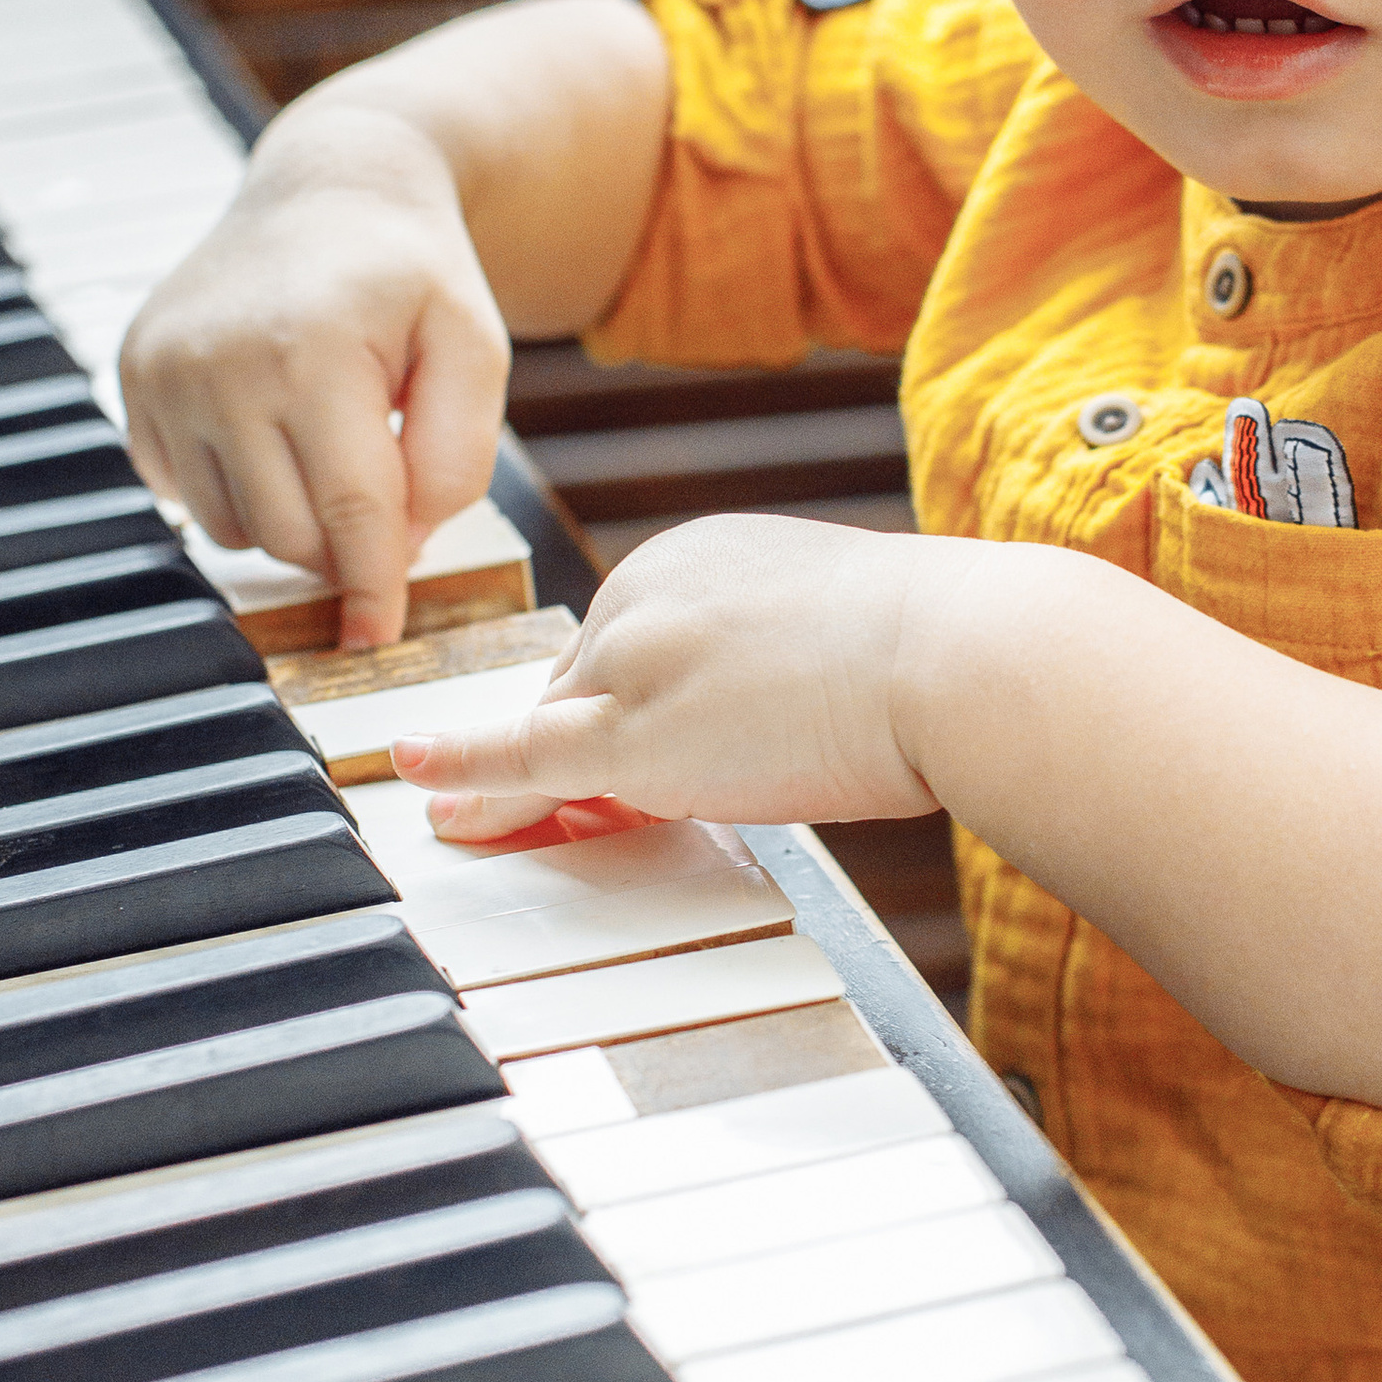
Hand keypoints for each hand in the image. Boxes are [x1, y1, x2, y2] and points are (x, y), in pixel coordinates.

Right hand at [120, 108, 510, 649]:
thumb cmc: (412, 277)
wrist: (330, 191)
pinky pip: (185, 493)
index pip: (350, 511)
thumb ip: (458, 456)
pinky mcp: (134, 377)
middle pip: (287, 532)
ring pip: (231, 525)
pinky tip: (276, 433)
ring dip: (291, 520)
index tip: (378, 638)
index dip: (373, 587)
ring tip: (331, 448)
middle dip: (343, 546)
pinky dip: (239, 490)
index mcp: (314, 351)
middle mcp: (220, 363)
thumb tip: (396, 549)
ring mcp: (164, 371)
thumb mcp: (476, 348)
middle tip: (383, 499)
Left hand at [394, 512, 958, 840]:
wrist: (962, 655)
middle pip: (579, 689)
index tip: (622, 750)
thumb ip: (780, 657)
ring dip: (513, 784)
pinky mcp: (632, 738)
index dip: (619, 712)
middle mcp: (648, 589)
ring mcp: (633, 660)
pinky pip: (522, 761)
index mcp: (699, 554)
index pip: (624, 643)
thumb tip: (780, 710)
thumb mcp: (842, 629)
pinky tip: (419, 785)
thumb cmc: (942, 652)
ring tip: (471, 828)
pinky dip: (464, 775)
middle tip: (573, 816)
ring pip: (552, 730)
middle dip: (577, 754)